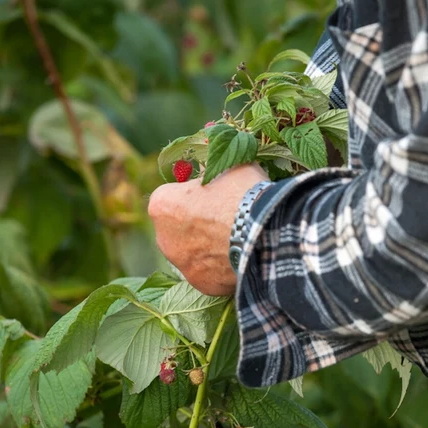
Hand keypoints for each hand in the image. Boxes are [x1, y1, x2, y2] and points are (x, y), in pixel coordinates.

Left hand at [149, 163, 267, 295]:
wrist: (265, 233)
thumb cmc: (244, 194)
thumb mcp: (230, 165)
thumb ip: (216, 162)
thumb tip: (212, 142)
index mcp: (162, 205)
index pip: (172, 197)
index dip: (194, 194)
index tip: (215, 194)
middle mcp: (163, 239)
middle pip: (179, 228)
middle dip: (197, 223)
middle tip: (227, 218)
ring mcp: (182, 265)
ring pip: (193, 252)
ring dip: (208, 246)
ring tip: (237, 239)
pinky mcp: (201, 285)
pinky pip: (209, 273)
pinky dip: (220, 267)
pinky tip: (240, 257)